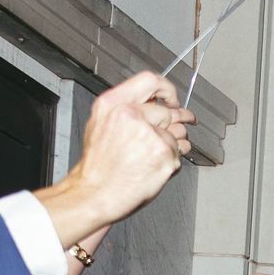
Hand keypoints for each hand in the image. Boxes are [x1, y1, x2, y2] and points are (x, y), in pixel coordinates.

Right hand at [42, 71, 191, 244]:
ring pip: (177, 133)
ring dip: (175, 143)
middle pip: (167, 111)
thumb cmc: (98, 165)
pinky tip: (156, 167)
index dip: (167, 89)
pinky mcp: (163, 155)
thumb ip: (128, 109)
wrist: (94, 193)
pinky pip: (179, 153)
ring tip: (158, 154)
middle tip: (177, 129)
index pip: (151, 81)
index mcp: (113, 104)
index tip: (172, 100)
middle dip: (175, 122)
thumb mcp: (101, 123)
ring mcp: (149, 135)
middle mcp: (131, 115)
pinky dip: (172, 162)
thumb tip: (158, 103)